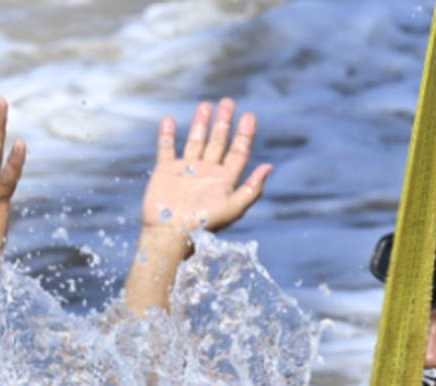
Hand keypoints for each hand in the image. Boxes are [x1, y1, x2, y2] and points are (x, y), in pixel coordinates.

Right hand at [139, 98, 271, 242]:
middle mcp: (207, 172)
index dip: (245, 134)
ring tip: (206, 105)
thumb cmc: (204, 223)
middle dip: (224, 122)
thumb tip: (270, 167)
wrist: (171, 233)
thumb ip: (252, 188)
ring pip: (196, 141)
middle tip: (229, 102)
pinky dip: (167, 134)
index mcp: (225, 180)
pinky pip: (166, 148)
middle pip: (218, 142)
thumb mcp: (233, 207)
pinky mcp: (165, 170)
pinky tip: (170, 119)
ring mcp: (186, 170)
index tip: (249, 115)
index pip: (238, 152)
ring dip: (201, 123)